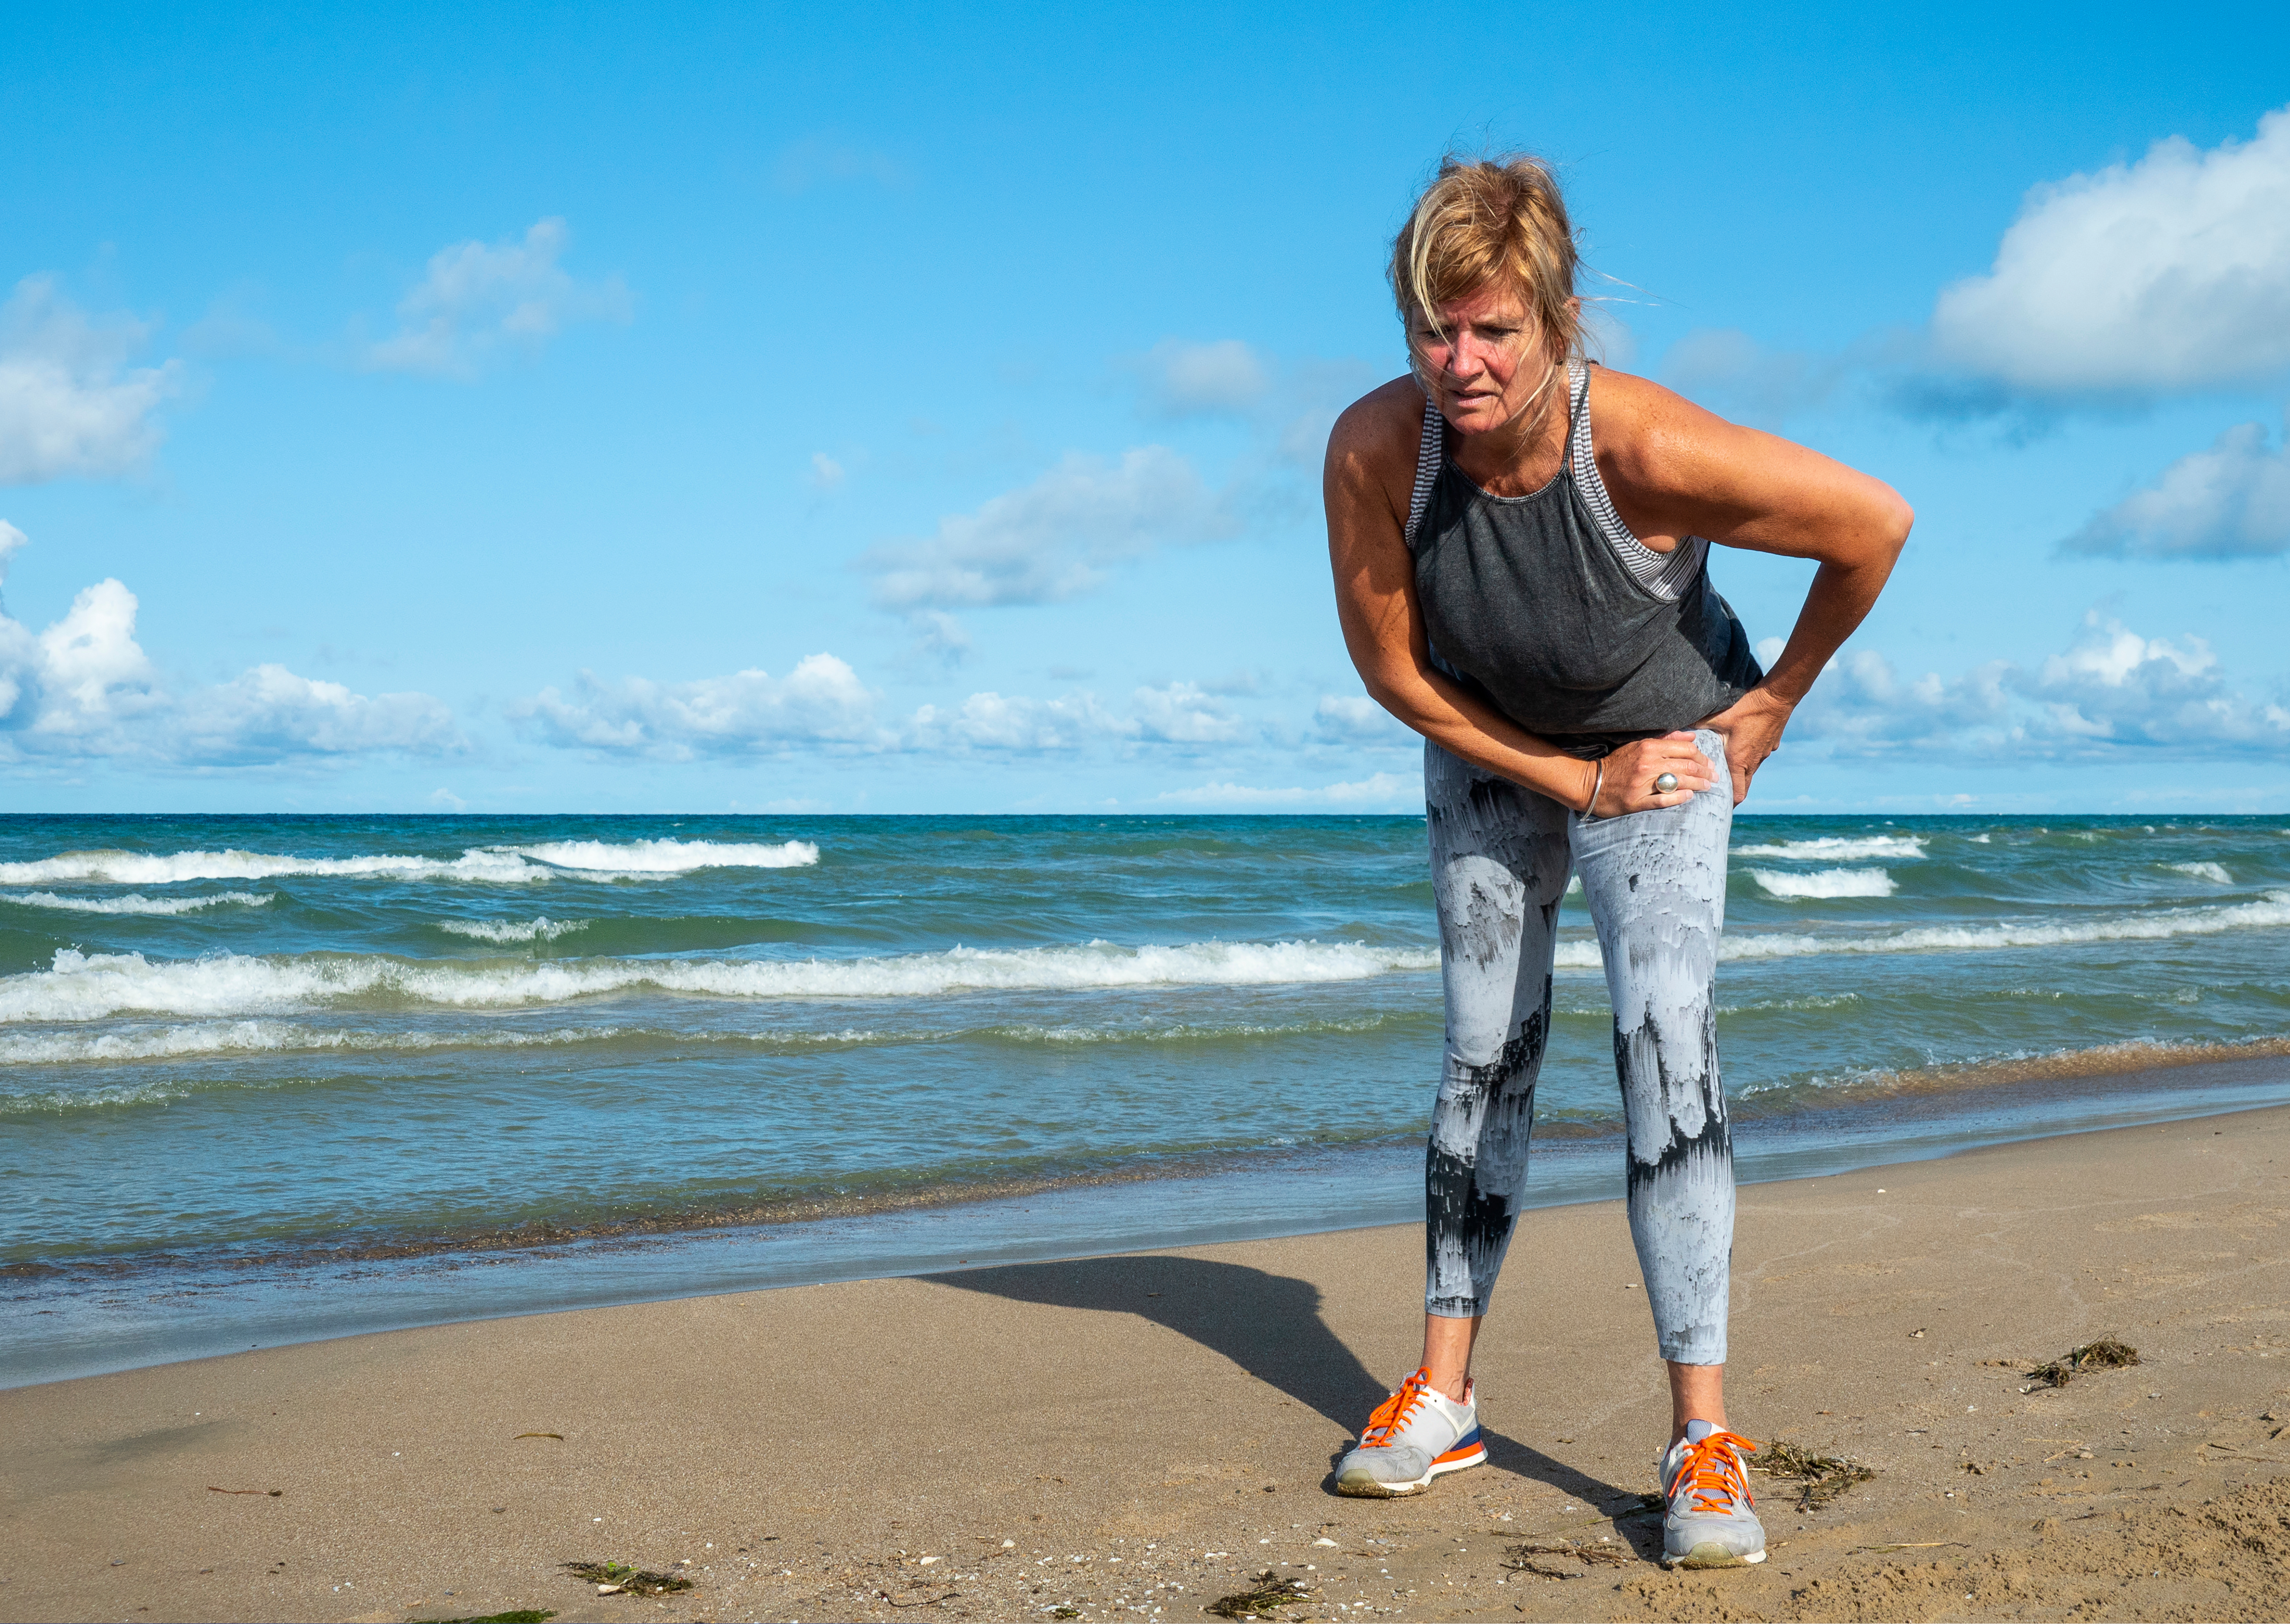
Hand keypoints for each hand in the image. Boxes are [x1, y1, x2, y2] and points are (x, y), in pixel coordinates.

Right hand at [1590, 732, 1716, 816]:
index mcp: (1648, 747)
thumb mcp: (1638, 745)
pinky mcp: (1637, 801)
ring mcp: (1642, 784)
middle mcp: (1647, 764)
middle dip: (1705, 772)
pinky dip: (1680, 797)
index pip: (1686, 749)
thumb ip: (1666, 740)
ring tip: (1707, 787)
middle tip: (1714, 778)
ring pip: (1680, 782)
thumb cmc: (1617, 764)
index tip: (1710, 764)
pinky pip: (1664, 800)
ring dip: (1698, 784)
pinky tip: (1690, 796)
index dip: (1702, 757)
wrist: (1590, 783)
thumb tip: (1692, 737)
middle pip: (1687, 766)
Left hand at [1700, 686, 1795, 805]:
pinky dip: (1749, 758)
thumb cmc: (1748, 708)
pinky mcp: (1770, 744)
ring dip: (1740, 773)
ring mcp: (1764, 753)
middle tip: (1719, 792)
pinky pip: (1758, 757)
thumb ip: (1700, 725)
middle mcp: (1754, 761)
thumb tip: (1679, 729)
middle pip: (1744, 786)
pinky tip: (1741, 747)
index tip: (1718, 806)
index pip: (1737, 794)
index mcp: (1739, 760)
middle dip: (1732, 791)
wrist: (1777, 697)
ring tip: (1726, 769)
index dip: (1728, 803)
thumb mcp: (1720, 717)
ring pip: (1750, 770)